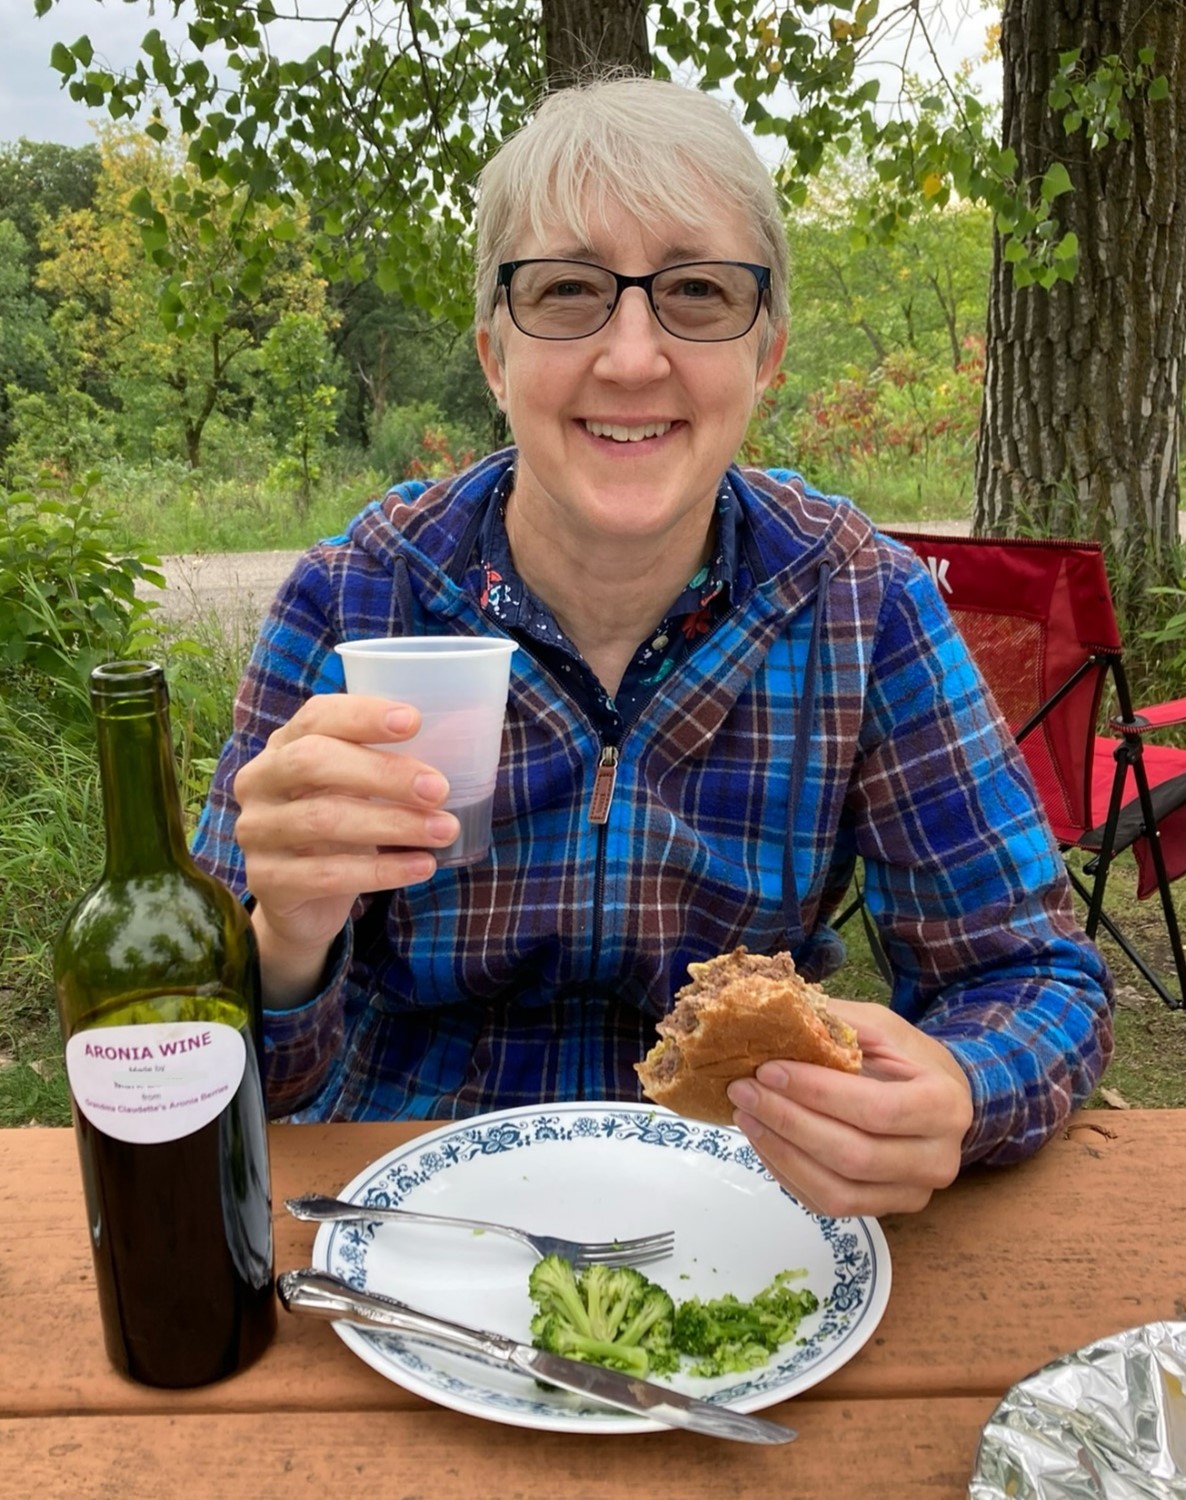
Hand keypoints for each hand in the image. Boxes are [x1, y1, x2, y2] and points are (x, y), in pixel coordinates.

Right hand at [231, 693, 459, 1001]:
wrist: (302, 901)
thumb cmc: (340, 827)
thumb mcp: (353, 788)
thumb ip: (383, 764)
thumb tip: (456, 747)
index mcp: (283, 745)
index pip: (317, 716)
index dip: (363, 715)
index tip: (414, 721)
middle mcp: (259, 782)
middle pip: (315, 762)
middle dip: (383, 773)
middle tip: (440, 789)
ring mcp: (256, 832)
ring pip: (324, 820)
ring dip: (393, 824)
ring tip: (444, 830)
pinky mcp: (266, 881)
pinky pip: (328, 874)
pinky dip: (382, 871)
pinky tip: (423, 866)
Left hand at [725, 1000, 973, 1216]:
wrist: (938, 1100)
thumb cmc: (907, 1059)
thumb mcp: (880, 1028)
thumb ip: (837, 1027)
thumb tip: (778, 1019)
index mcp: (944, 1105)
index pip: (876, 1109)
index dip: (817, 1093)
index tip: (769, 1070)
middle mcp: (937, 1159)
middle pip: (853, 1155)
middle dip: (788, 1122)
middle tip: (743, 1091)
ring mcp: (912, 1193)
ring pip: (837, 1190)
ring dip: (781, 1152)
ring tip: (746, 1116)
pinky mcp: (884, 1210)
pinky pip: (827, 1204)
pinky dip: (787, 1173)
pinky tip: (763, 1140)